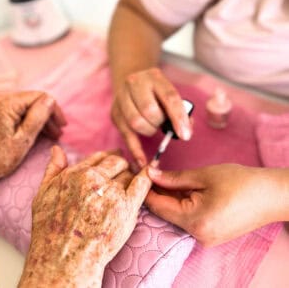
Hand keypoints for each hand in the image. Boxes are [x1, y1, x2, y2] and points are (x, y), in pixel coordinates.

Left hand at [0, 91, 65, 184]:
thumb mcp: (23, 140)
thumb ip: (38, 117)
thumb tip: (51, 100)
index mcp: (5, 104)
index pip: (39, 96)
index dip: (54, 110)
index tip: (63, 125)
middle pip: (32, 100)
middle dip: (47, 116)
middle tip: (58, 133)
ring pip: (25, 106)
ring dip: (39, 118)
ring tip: (50, 134)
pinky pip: (16, 111)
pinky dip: (28, 120)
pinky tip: (36, 131)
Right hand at [19, 147, 151, 287]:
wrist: (64, 257)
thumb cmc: (50, 228)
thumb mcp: (43, 194)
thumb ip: (53, 169)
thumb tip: (57, 149)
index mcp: (77, 173)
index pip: (99, 156)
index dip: (106, 159)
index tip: (111, 161)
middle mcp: (95, 179)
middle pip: (116, 161)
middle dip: (120, 165)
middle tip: (122, 172)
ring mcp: (112, 192)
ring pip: (128, 173)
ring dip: (129, 177)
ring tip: (127, 186)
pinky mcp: (127, 206)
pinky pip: (142, 183)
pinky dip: (146, 176)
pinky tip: (148, 173)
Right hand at [111, 67, 191, 166]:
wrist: (132, 83)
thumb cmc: (156, 93)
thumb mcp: (169, 94)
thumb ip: (181, 111)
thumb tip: (185, 132)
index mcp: (154, 77)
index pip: (169, 97)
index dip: (178, 118)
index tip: (185, 135)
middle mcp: (135, 83)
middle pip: (149, 111)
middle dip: (159, 123)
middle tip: (162, 124)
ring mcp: (121, 98)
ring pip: (136, 122)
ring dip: (149, 130)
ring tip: (152, 127)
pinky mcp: (115, 114)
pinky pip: (126, 135)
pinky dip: (135, 150)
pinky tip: (142, 162)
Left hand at [146, 164, 288, 245]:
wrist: (272, 195)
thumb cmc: (241, 182)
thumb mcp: (204, 176)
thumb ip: (174, 178)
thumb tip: (151, 174)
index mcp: (195, 221)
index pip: (158, 206)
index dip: (146, 189)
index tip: (138, 174)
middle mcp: (197, 235)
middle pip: (166, 212)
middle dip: (157, 192)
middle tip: (149, 173)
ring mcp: (205, 237)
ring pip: (177, 214)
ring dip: (169, 197)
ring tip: (162, 177)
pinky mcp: (211, 234)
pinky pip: (188, 218)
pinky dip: (181, 204)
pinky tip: (178, 189)